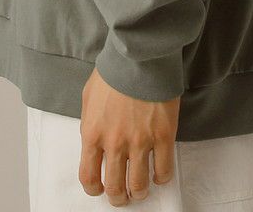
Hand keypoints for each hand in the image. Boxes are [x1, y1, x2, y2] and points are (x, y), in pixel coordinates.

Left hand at [78, 66, 180, 203]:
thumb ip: (90, 124)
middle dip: (118, 197)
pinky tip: (159, 174)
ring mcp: (140, 141)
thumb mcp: (89, 97)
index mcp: (93, 133)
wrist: (139, 55)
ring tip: (141, 190)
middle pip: (116, 187)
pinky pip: (164, 171)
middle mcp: (115, 143)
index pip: (88, 176)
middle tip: (123, 196)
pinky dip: (161, 178)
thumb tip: (93, 141)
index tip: (99, 188)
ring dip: (139, 192)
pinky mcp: (163, 136)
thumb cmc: (113, 71)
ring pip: (140, 185)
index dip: (94, 189)